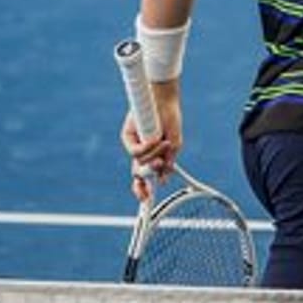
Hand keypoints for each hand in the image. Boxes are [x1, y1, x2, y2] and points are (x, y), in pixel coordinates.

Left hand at [121, 86, 182, 202]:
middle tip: (148, 189)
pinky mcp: (127, 137)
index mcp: (151, 156)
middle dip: (143, 183)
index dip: (143, 189)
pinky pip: (136, 152)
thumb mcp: (174, 145)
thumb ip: (168, 162)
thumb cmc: (171, 121)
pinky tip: (156, 139)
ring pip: (139, 164)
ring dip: (154, 156)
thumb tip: (164, 180)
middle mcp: (140, 152)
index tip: (146, 200)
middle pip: (136, 175)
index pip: (144, 176)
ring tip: (164, 142)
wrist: (164, 101)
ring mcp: (133, 145)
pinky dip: (148, 148)